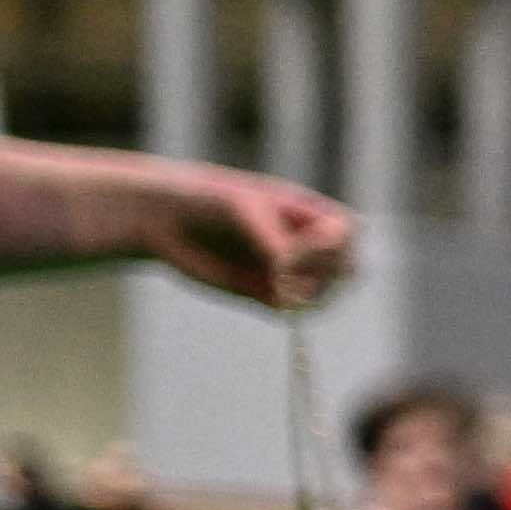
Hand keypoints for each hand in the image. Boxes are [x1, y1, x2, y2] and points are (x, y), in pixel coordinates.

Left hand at [129, 157, 352, 312]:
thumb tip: (294, 287)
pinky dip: (288, 308)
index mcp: (308, 213)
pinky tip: (265, 297)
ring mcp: (289, 270)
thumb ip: (274, 244)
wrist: (163, 217)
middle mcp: (305, 243)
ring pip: (326, 294)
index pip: (347, 234)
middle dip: (325, 273)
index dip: (328, 247)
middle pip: (347, 267)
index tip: (290, 249)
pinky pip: (295, 310)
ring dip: (308, 295)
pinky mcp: (268, 294)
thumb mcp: (244, 210)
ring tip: (273, 286)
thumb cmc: (206, 200)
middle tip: (283, 271)